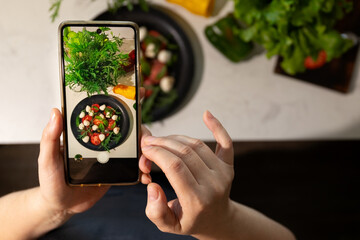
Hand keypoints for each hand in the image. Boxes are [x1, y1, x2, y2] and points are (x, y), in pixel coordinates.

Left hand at [38, 108, 151, 223]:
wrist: (61, 206)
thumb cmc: (51, 181)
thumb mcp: (47, 159)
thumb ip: (50, 138)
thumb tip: (55, 112)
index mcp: (88, 132)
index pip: (107, 112)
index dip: (124, 100)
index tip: (139, 92)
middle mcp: (103, 140)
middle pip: (130, 128)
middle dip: (143, 133)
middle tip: (146, 145)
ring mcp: (113, 154)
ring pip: (137, 146)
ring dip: (147, 152)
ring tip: (145, 166)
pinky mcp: (119, 170)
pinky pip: (136, 166)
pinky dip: (144, 170)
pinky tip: (145, 176)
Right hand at [140, 110, 233, 236]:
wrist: (217, 220)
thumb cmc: (190, 220)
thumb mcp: (169, 225)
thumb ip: (156, 211)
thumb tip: (153, 186)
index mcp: (197, 200)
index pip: (174, 167)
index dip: (157, 153)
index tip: (145, 149)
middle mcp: (213, 184)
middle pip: (184, 153)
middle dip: (161, 144)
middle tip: (147, 144)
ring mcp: (222, 173)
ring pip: (196, 145)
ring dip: (175, 138)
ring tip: (160, 141)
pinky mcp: (227, 165)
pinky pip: (224, 141)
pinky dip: (216, 126)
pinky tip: (206, 114)